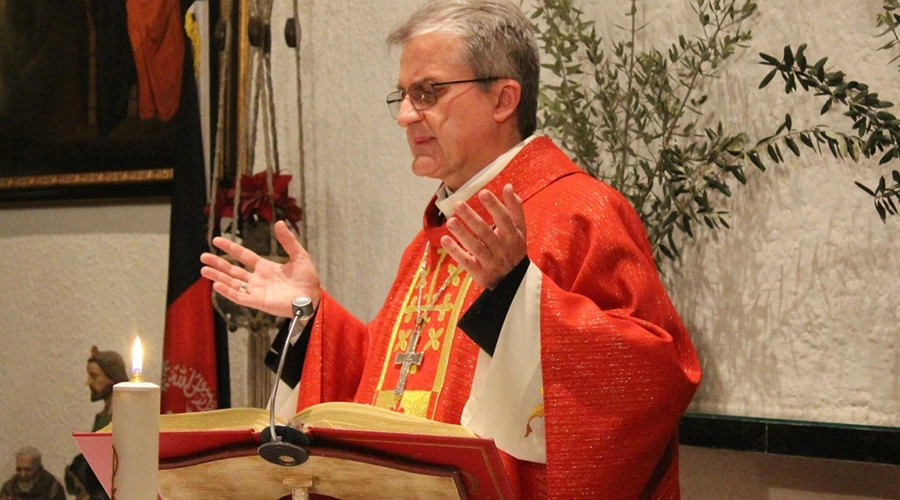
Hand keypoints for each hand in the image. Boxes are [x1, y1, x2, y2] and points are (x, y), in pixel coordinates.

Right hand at [200, 220, 320, 317]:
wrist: (313, 298)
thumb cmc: (308, 279)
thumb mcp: (299, 255)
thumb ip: (288, 241)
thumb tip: (279, 223)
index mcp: (266, 267)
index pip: (243, 256)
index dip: (230, 248)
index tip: (216, 240)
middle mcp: (258, 279)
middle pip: (233, 270)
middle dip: (218, 263)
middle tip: (202, 256)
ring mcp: (256, 291)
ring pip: (232, 283)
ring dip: (218, 277)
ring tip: (203, 269)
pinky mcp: (258, 302)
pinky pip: (239, 297)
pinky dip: (227, 292)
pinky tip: (216, 284)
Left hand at [441, 184, 526, 289]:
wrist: (515, 281)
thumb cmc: (515, 249)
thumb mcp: (520, 230)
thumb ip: (515, 209)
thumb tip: (509, 186)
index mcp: (513, 236)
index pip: (504, 219)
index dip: (494, 206)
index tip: (482, 192)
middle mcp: (503, 249)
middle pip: (486, 232)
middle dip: (472, 218)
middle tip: (458, 204)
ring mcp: (491, 263)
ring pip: (476, 247)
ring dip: (462, 234)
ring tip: (450, 221)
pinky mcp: (480, 273)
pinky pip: (466, 262)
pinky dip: (455, 251)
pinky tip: (444, 239)